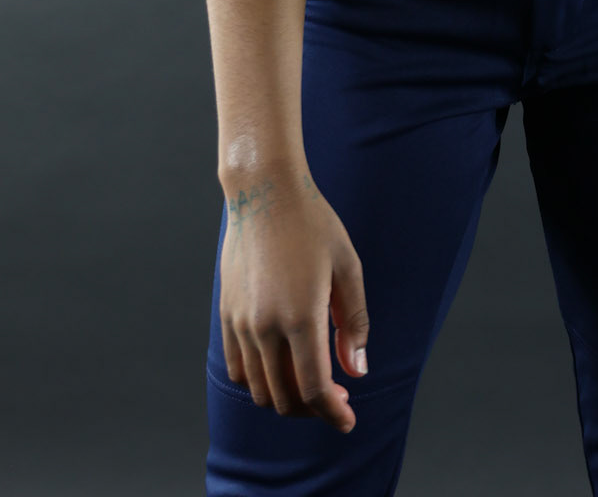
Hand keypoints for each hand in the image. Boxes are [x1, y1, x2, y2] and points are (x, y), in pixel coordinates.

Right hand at [219, 168, 368, 431]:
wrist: (264, 192)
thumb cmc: (314, 225)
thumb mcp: (347, 267)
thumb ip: (354, 322)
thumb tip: (357, 370)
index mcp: (300, 315)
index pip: (313, 388)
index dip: (332, 412)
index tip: (348, 420)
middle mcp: (264, 327)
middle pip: (285, 397)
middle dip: (313, 408)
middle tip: (337, 397)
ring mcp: (240, 323)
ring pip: (259, 389)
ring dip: (286, 398)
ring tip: (311, 382)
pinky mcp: (226, 315)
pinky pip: (238, 368)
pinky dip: (259, 380)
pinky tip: (282, 365)